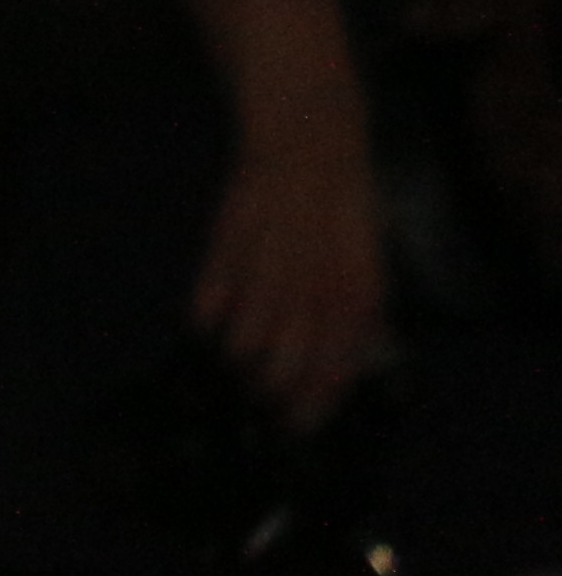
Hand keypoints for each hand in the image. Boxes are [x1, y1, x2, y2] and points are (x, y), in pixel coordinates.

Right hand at [192, 131, 390, 432]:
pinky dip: (207, 322)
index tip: (294, 428)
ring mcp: (265, 271)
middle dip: (269, 394)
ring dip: (236, 363)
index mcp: (354, 297)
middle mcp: (311, 290)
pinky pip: (207, 305)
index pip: (333, 370)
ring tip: (234, 368)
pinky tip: (210, 324)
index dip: (312, 405)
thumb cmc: (343, 212)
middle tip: (258, 404)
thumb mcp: (368, 268)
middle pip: (282, 366)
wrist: (307, 147)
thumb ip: (356, 319)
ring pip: (241, 342)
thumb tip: (344, 365)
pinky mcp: (225, 249)